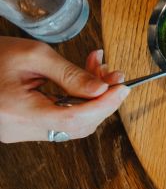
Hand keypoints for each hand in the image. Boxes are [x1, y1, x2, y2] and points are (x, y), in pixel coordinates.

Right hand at [0, 37, 129, 143]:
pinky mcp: (23, 128)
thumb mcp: (33, 56)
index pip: (74, 119)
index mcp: (19, 112)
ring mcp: (20, 132)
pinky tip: (82, 80)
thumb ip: (70, 74)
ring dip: (92, 99)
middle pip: (77, 125)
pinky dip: (77, 102)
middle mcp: (19, 129)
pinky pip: (59, 121)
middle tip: (112, 73)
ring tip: (97, 69)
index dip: (105, 105)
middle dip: (102, 99)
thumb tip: (102, 89)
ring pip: (71, 124)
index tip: (123, 87)